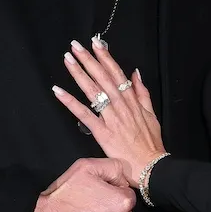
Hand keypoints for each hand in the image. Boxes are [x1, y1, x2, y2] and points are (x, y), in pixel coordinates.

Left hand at [52, 37, 164, 186]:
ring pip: (92, 91)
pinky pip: (84, 114)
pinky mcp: (102, 132)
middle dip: (88, 60)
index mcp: (132, 100)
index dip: (105, 57)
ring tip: (67, 60)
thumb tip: (136, 73)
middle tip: (75, 45)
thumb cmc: (150, 143)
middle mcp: (121, 105)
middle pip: (102, 77)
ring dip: (78, 74)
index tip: (96, 43)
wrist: (151, 167)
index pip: (116, 73)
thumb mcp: (151, 114)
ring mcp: (111, 118)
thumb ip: (142, 93)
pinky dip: (70, 102)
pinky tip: (59, 91)